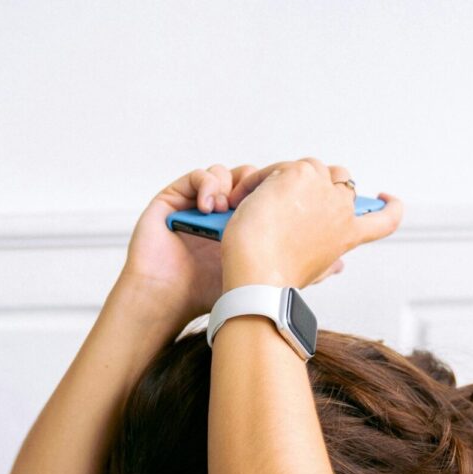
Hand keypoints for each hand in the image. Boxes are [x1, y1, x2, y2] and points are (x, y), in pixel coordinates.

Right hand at [119, 164, 257, 326]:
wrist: (168, 299)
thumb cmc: (204, 292)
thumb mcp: (249, 269)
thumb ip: (270, 251)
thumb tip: (304, 236)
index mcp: (239, 228)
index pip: (260, 197)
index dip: (267, 196)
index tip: (269, 209)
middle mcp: (218, 214)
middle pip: (245, 180)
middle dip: (250, 189)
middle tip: (249, 207)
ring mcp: (196, 204)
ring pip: (223, 174)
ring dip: (227, 188)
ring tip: (222, 211)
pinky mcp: (174, 198)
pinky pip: (197, 176)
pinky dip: (206, 185)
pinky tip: (206, 208)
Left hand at [221, 157, 402, 290]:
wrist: (258, 276)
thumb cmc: (277, 280)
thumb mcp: (311, 274)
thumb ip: (328, 263)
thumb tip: (339, 266)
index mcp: (347, 235)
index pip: (386, 218)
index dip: (390, 206)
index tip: (385, 198)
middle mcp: (342, 210)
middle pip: (339, 178)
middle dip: (314, 182)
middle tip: (283, 200)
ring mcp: (323, 189)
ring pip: (307, 168)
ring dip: (281, 180)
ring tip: (254, 205)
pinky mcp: (299, 174)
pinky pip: (277, 168)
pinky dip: (257, 182)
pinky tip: (242, 200)